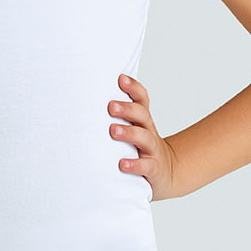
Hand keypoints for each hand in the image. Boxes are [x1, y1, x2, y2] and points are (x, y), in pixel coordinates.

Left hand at [108, 73, 175, 200]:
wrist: (163, 171)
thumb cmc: (138, 145)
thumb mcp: (132, 127)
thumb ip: (116, 114)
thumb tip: (87, 95)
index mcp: (141, 118)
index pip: (141, 99)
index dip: (133, 88)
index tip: (120, 78)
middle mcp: (148, 130)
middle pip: (142, 114)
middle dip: (127, 109)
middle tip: (111, 106)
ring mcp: (151, 149)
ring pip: (144, 137)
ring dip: (129, 133)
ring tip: (113, 131)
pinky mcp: (153, 168)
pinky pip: (146, 166)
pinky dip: (134, 164)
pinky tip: (122, 163)